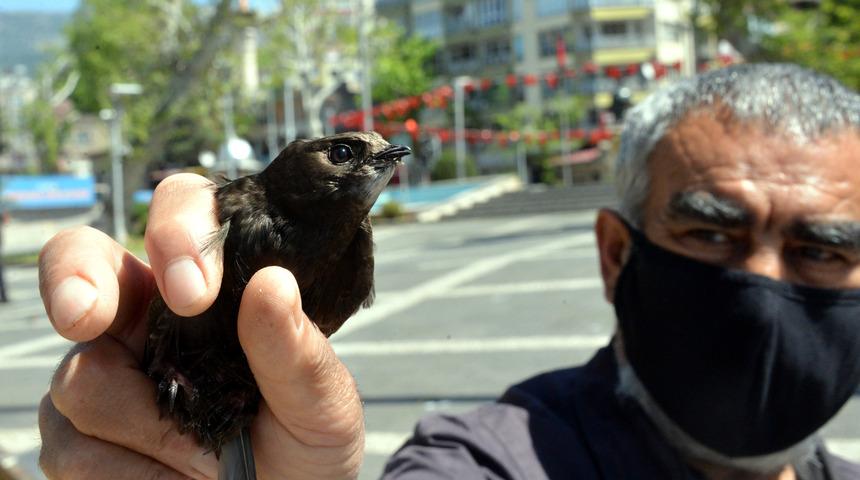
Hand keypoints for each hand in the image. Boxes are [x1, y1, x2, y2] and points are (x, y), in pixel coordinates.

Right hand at [37, 173, 364, 479]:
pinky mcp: (76, 435)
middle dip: (77, 282)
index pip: (182, 212)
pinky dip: (129, 473)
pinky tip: (173, 478)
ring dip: (150, 427)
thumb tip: (272, 281)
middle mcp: (148, 316)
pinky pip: (73, 446)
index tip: (196, 293)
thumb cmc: (307, 446)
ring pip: (82, 376)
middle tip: (88, 317)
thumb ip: (297, 351)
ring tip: (208, 453)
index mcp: (214, 285)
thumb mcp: (324, 403)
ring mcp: (105, 371)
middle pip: (81, 259)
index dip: (175, 231)